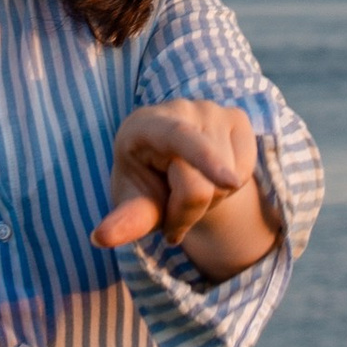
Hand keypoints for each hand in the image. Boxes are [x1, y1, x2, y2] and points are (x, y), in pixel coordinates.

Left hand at [92, 96, 276, 277]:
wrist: (170, 167)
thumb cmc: (146, 184)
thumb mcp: (133, 203)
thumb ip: (126, 218)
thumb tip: (100, 238)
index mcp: (145, 124)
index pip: (178, 138)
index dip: (204, 159)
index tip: (228, 182)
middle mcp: (181, 108)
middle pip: (202, 182)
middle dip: (188, 214)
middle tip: (170, 216)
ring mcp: (213, 109)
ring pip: (229, 179)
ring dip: (211, 201)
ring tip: (190, 188)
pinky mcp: (238, 118)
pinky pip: (246, 170)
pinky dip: (230, 186)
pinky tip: (212, 176)